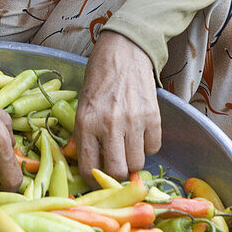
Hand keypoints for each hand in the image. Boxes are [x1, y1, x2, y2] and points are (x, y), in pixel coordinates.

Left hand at [74, 31, 161, 181]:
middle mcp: (110, 125)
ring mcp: (134, 121)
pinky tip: (140, 133)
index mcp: (86, 123)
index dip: (93, 179)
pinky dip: (147, 146)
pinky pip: (153, 147)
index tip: (97, 178)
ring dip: (132, 160)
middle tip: (115, 164)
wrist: (123, 52)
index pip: (90, 167)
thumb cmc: (98, 78)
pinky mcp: (153, 116)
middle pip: (117, 171)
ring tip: (127, 146)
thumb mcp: (82, 105)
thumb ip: (81, 134)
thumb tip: (77, 159)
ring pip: (137, 164)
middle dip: (116, 174)